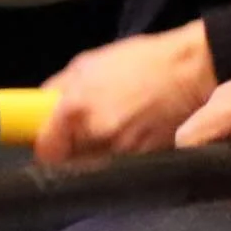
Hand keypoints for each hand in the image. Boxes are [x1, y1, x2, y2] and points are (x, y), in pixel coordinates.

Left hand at [35, 20, 216, 160]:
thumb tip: (40, 107)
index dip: (45, 149)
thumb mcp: (88, 63)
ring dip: (95, 157)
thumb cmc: (139, 61)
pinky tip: (129, 136)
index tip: (48, 143)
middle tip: (77, 137)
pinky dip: (120, 158)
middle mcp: (97, 135)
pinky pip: (121, 168)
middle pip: (69, 165)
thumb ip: (59, 88)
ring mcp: (123, 153)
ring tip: (109, 132)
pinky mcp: (146, 163)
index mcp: (76, 108)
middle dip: (70, 153)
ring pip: (95, 169)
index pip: (46, 151)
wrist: (190, 72)